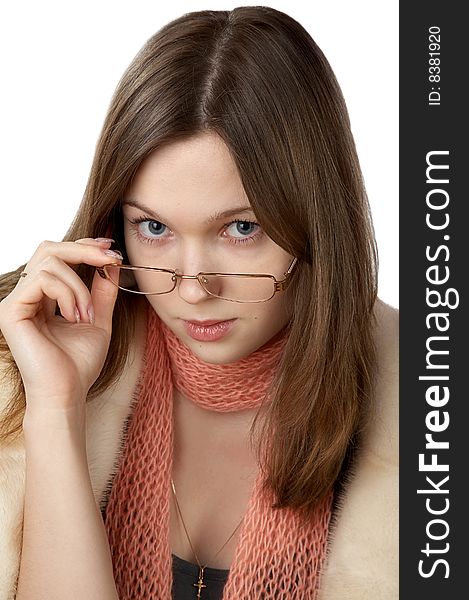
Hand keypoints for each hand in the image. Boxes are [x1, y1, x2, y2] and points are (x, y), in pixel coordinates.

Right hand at [0, 238, 122, 411]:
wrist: (67, 393)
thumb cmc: (79, 364)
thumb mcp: (97, 319)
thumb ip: (102, 291)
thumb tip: (110, 262)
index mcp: (42, 297)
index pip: (57, 257)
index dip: (84, 247)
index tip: (111, 250)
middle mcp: (26, 296)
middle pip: (48, 249)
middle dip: (84, 250)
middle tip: (109, 258)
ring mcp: (16, 302)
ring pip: (49, 262)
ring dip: (79, 286)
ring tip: (87, 315)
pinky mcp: (11, 311)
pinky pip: (42, 279)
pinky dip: (68, 294)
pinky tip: (75, 317)